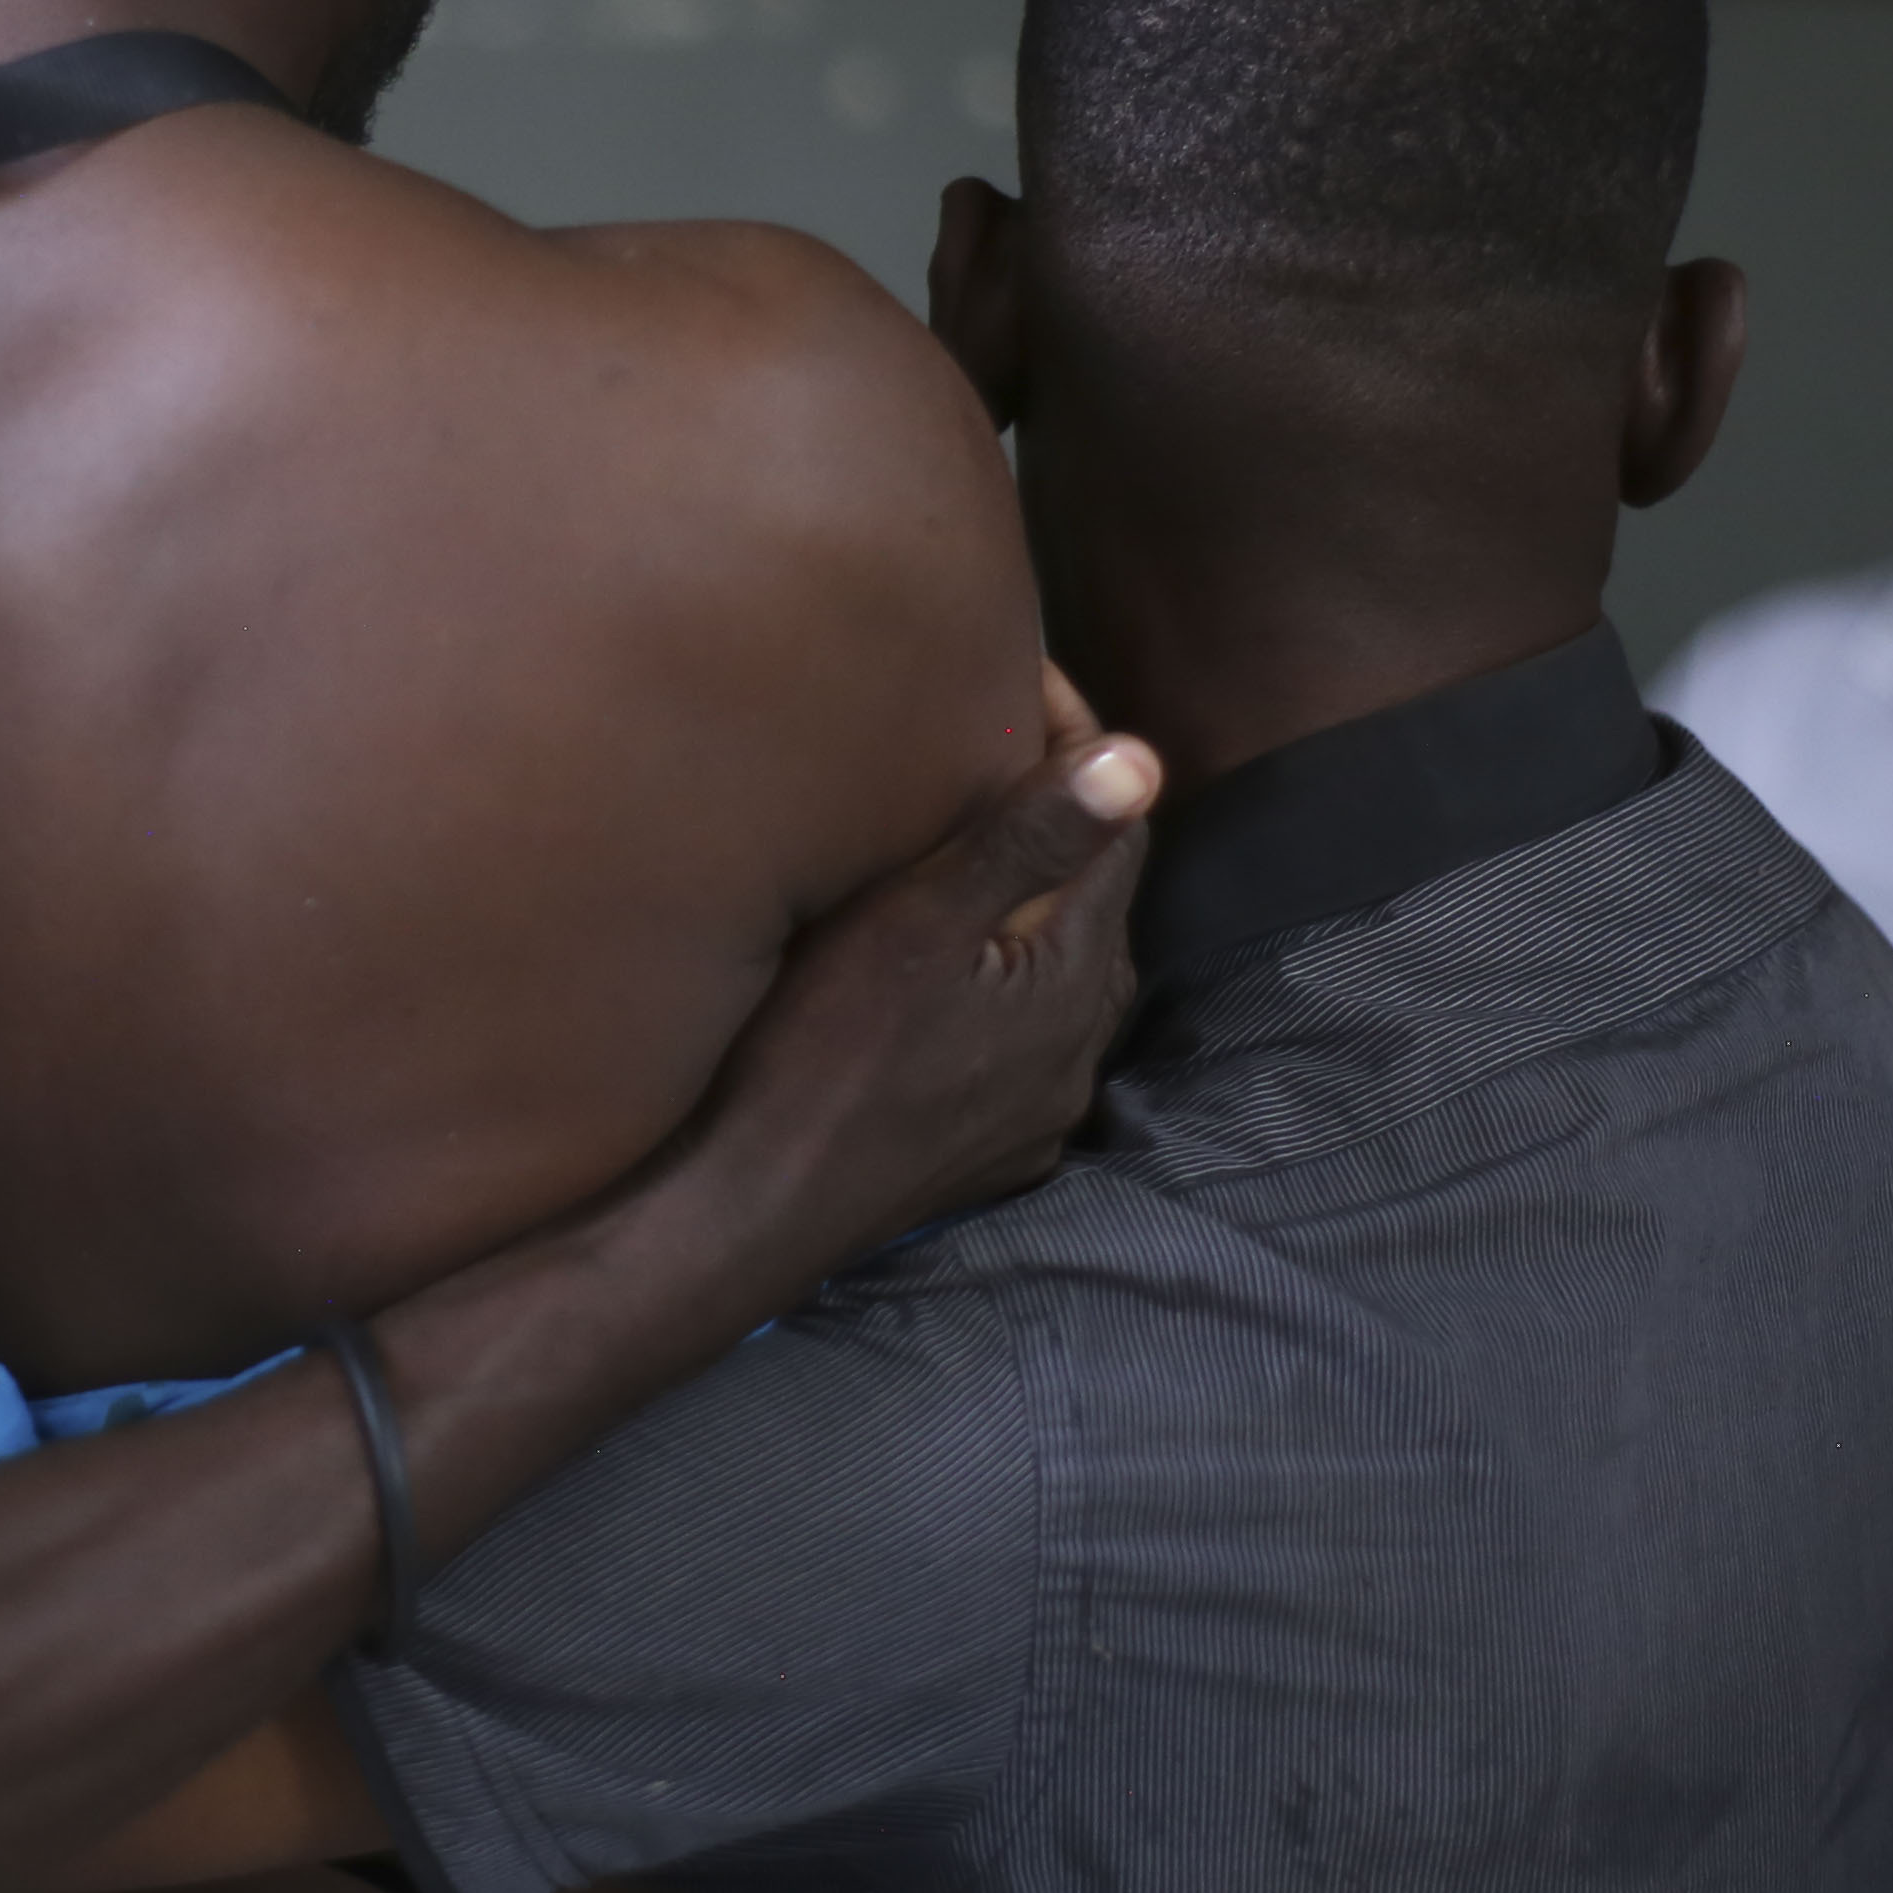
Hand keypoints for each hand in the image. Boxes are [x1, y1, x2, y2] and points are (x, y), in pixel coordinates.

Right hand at [697, 715, 1159, 1258]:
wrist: (750, 1215)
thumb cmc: (815, 1061)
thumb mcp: (914, 927)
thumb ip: (1029, 839)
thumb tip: (1142, 757)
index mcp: (1073, 977)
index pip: (1112, 826)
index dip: (1073, 740)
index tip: (1012, 677)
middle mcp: (1078, 1048)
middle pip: (1090, 900)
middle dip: (1051, 820)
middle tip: (979, 746)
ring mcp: (1037, 1108)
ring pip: (1056, 975)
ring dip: (1025, 909)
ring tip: (958, 852)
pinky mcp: (991, 1149)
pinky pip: (1020, 1042)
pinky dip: (998, 987)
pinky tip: (944, 974)